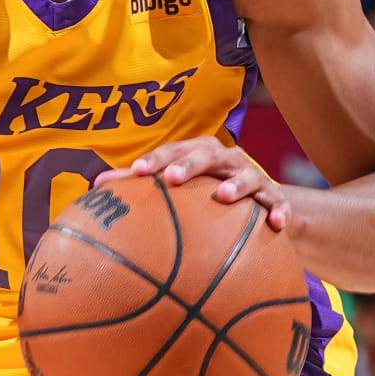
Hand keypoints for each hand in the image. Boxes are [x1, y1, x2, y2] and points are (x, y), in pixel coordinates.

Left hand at [128, 135, 289, 228]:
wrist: (261, 200)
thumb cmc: (206, 191)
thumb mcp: (178, 186)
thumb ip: (141, 184)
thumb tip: (94, 186)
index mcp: (201, 153)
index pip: (175, 150)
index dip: (157, 158)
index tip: (136, 171)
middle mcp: (228, 160)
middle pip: (209, 155)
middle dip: (191, 163)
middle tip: (173, 177)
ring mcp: (254, 177)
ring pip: (248, 175)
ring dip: (236, 184)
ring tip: (223, 196)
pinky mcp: (275, 198)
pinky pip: (279, 205)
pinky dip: (280, 212)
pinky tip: (276, 225)